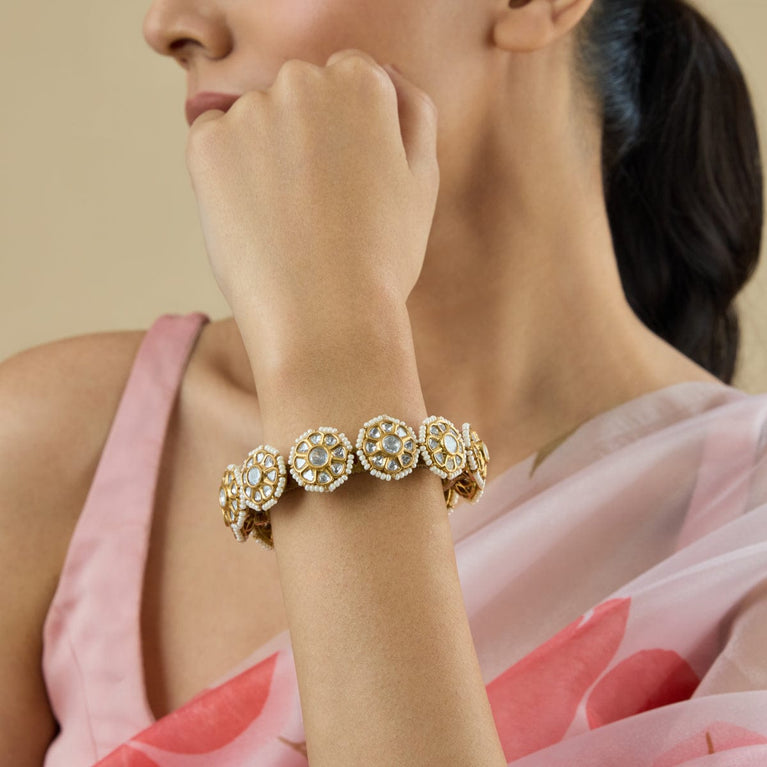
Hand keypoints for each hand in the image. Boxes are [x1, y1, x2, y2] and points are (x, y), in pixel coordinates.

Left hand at [184, 49, 439, 365]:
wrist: (326, 319)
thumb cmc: (381, 257)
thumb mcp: (422, 179)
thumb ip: (412, 111)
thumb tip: (385, 73)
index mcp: (363, 82)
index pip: (348, 81)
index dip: (348, 137)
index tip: (349, 183)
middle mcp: (304, 80)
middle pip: (299, 95)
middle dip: (306, 137)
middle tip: (321, 206)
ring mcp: (251, 110)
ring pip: (255, 121)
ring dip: (266, 156)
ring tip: (289, 221)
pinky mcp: (208, 144)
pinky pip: (216, 142)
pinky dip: (229, 174)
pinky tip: (256, 218)